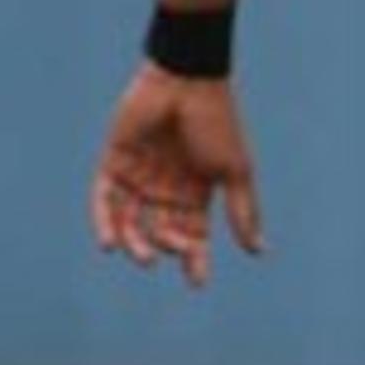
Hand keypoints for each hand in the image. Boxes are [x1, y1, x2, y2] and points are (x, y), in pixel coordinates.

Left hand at [90, 64, 263, 287]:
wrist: (187, 82)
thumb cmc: (217, 123)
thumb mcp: (234, 172)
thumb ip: (243, 211)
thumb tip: (259, 251)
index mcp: (197, 190)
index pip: (194, 234)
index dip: (195, 259)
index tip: (197, 283)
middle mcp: (167, 186)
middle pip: (162, 231)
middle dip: (166, 247)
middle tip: (172, 252)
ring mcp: (140, 175)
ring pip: (131, 221)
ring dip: (135, 243)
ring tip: (141, 255)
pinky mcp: (115, 162)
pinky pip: (104, 199)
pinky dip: (104, 222)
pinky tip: (108, 244)